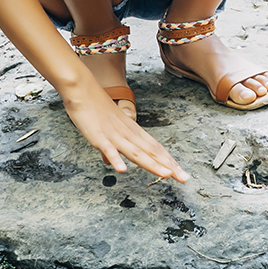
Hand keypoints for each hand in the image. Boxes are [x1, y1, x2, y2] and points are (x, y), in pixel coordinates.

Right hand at [62, 83, 188, 181]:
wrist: (83, 89)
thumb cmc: (96, 109)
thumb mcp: (109, 131)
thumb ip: (113, 148)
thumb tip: (112, 163)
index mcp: (134, 132)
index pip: (156, 148)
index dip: (169, 161)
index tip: (182, 173)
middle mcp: (129, 135)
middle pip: (152, 152)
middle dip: (169, 166)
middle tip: (184, 179)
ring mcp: (115, 136)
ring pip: (136, 153)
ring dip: (152, 164)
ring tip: (166, 175)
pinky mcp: (99, 137)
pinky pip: (108, 149)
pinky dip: (116, 159)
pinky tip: (122, 170)